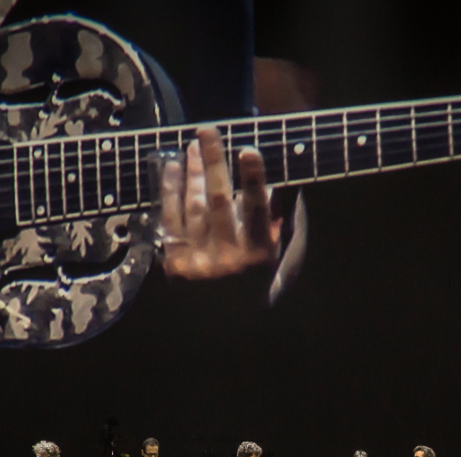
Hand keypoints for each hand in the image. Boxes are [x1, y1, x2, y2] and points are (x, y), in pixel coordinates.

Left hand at [160, 126, 280, 278]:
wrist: (226, 320)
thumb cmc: (262, 275)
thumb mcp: (283, 250)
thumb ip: (283, 213)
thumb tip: (289, 174)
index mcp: (260, 255)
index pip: (257, 210)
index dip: (253, 179)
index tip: (248, 150)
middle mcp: (228, 260)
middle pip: (219, 202)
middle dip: (213, 162)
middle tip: (207, 130)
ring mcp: (198, 263)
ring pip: (194, 207)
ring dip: (193, 171)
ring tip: (194, 145)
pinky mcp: (175, 264)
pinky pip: (171, 219)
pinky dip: (171, 190)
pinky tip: (174, 166)